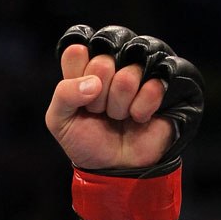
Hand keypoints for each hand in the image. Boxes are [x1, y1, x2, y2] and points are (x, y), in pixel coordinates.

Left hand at [46, 38, 171, 173]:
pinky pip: (152, 87)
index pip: (76, 52)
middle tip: (100, 111)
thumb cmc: (87, 141)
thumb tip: (93, 83)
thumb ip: (63, 95)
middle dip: (98, 99)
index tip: (81, 98)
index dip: (77, 80)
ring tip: (118, 116)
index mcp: (85, 66)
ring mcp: (138, 71)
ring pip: (127, 76)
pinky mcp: (161, 82)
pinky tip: (137, 117)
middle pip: (102, 63)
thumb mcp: (59, 122)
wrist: (115, 167)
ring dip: (119, 107)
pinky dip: (140, 110)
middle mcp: (113, 63)